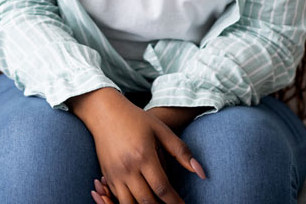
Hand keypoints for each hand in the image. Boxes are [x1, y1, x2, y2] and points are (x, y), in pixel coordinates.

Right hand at [69, 89, 205, 203]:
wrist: (104, 112)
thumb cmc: (135, 119)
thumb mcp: (161, 130)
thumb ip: (181, 152)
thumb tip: (202, 173)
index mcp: (143, 156)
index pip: (162, 188)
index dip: (175, 201)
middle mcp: (127, 168)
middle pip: (147, 201)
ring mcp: (114, 174)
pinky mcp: (106, 176)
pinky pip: (119, 199)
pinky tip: (141, 201)